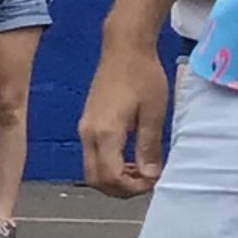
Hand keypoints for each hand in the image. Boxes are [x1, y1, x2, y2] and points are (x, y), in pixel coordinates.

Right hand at [78, 33, 171, 196]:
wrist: (124, 49)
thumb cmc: (143, 76)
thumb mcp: (154, 113)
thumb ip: (149, 147)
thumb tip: (149, 175)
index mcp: (105, 133)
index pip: (110, 176)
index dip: (131, 188)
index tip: (153, 182)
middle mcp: (88, 134)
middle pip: (95, 179)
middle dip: (120, 189)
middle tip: (146, 183)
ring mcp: (84, 129)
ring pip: (91, 170)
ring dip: (114, 178)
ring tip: (140, 171)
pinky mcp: (86, 124)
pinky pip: (92, 156)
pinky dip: (109, 166)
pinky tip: (129, 158)